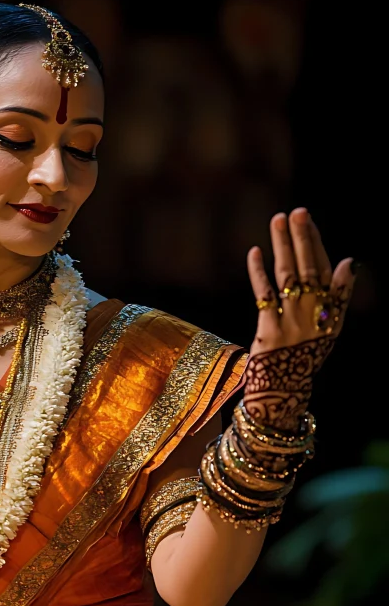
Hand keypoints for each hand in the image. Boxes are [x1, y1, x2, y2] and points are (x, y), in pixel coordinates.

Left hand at [244, 207, 357, 430]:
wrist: (284, 393)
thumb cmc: (302, 358)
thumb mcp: (327, 330)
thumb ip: (338, 296)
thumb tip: (350, 262)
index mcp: (331, 315)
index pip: (328, 273)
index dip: (318, 246)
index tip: (309, 222)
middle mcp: (315, 316)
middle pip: (310, 269)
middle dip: (303, 238)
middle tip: (297, 211)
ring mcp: (292, 322)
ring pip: (289, 276)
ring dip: (283, 246)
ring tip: (278, 221)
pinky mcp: (270, 330)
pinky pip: (264, 293)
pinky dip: (259, 271)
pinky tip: (255, 251)